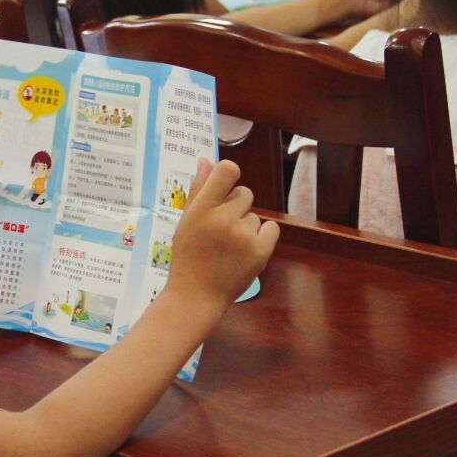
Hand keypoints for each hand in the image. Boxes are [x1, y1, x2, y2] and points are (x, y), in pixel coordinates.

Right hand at [164, 159, 277, 307]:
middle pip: (245, 193)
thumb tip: (207, 160)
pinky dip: (261, 238)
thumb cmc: (188, 256)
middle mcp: (223, 219)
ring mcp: (243, 236)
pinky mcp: (260, 252)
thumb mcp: (185, 222)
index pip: (228, 171)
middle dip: (236, 207)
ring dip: (245, 227)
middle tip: (221, 229)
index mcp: (201, 210)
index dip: (228, 175)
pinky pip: (271, 229)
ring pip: (254, 216)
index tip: (224, 188)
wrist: (196, 295)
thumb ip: (198, 190)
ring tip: (228, 248)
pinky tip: (244, 250)